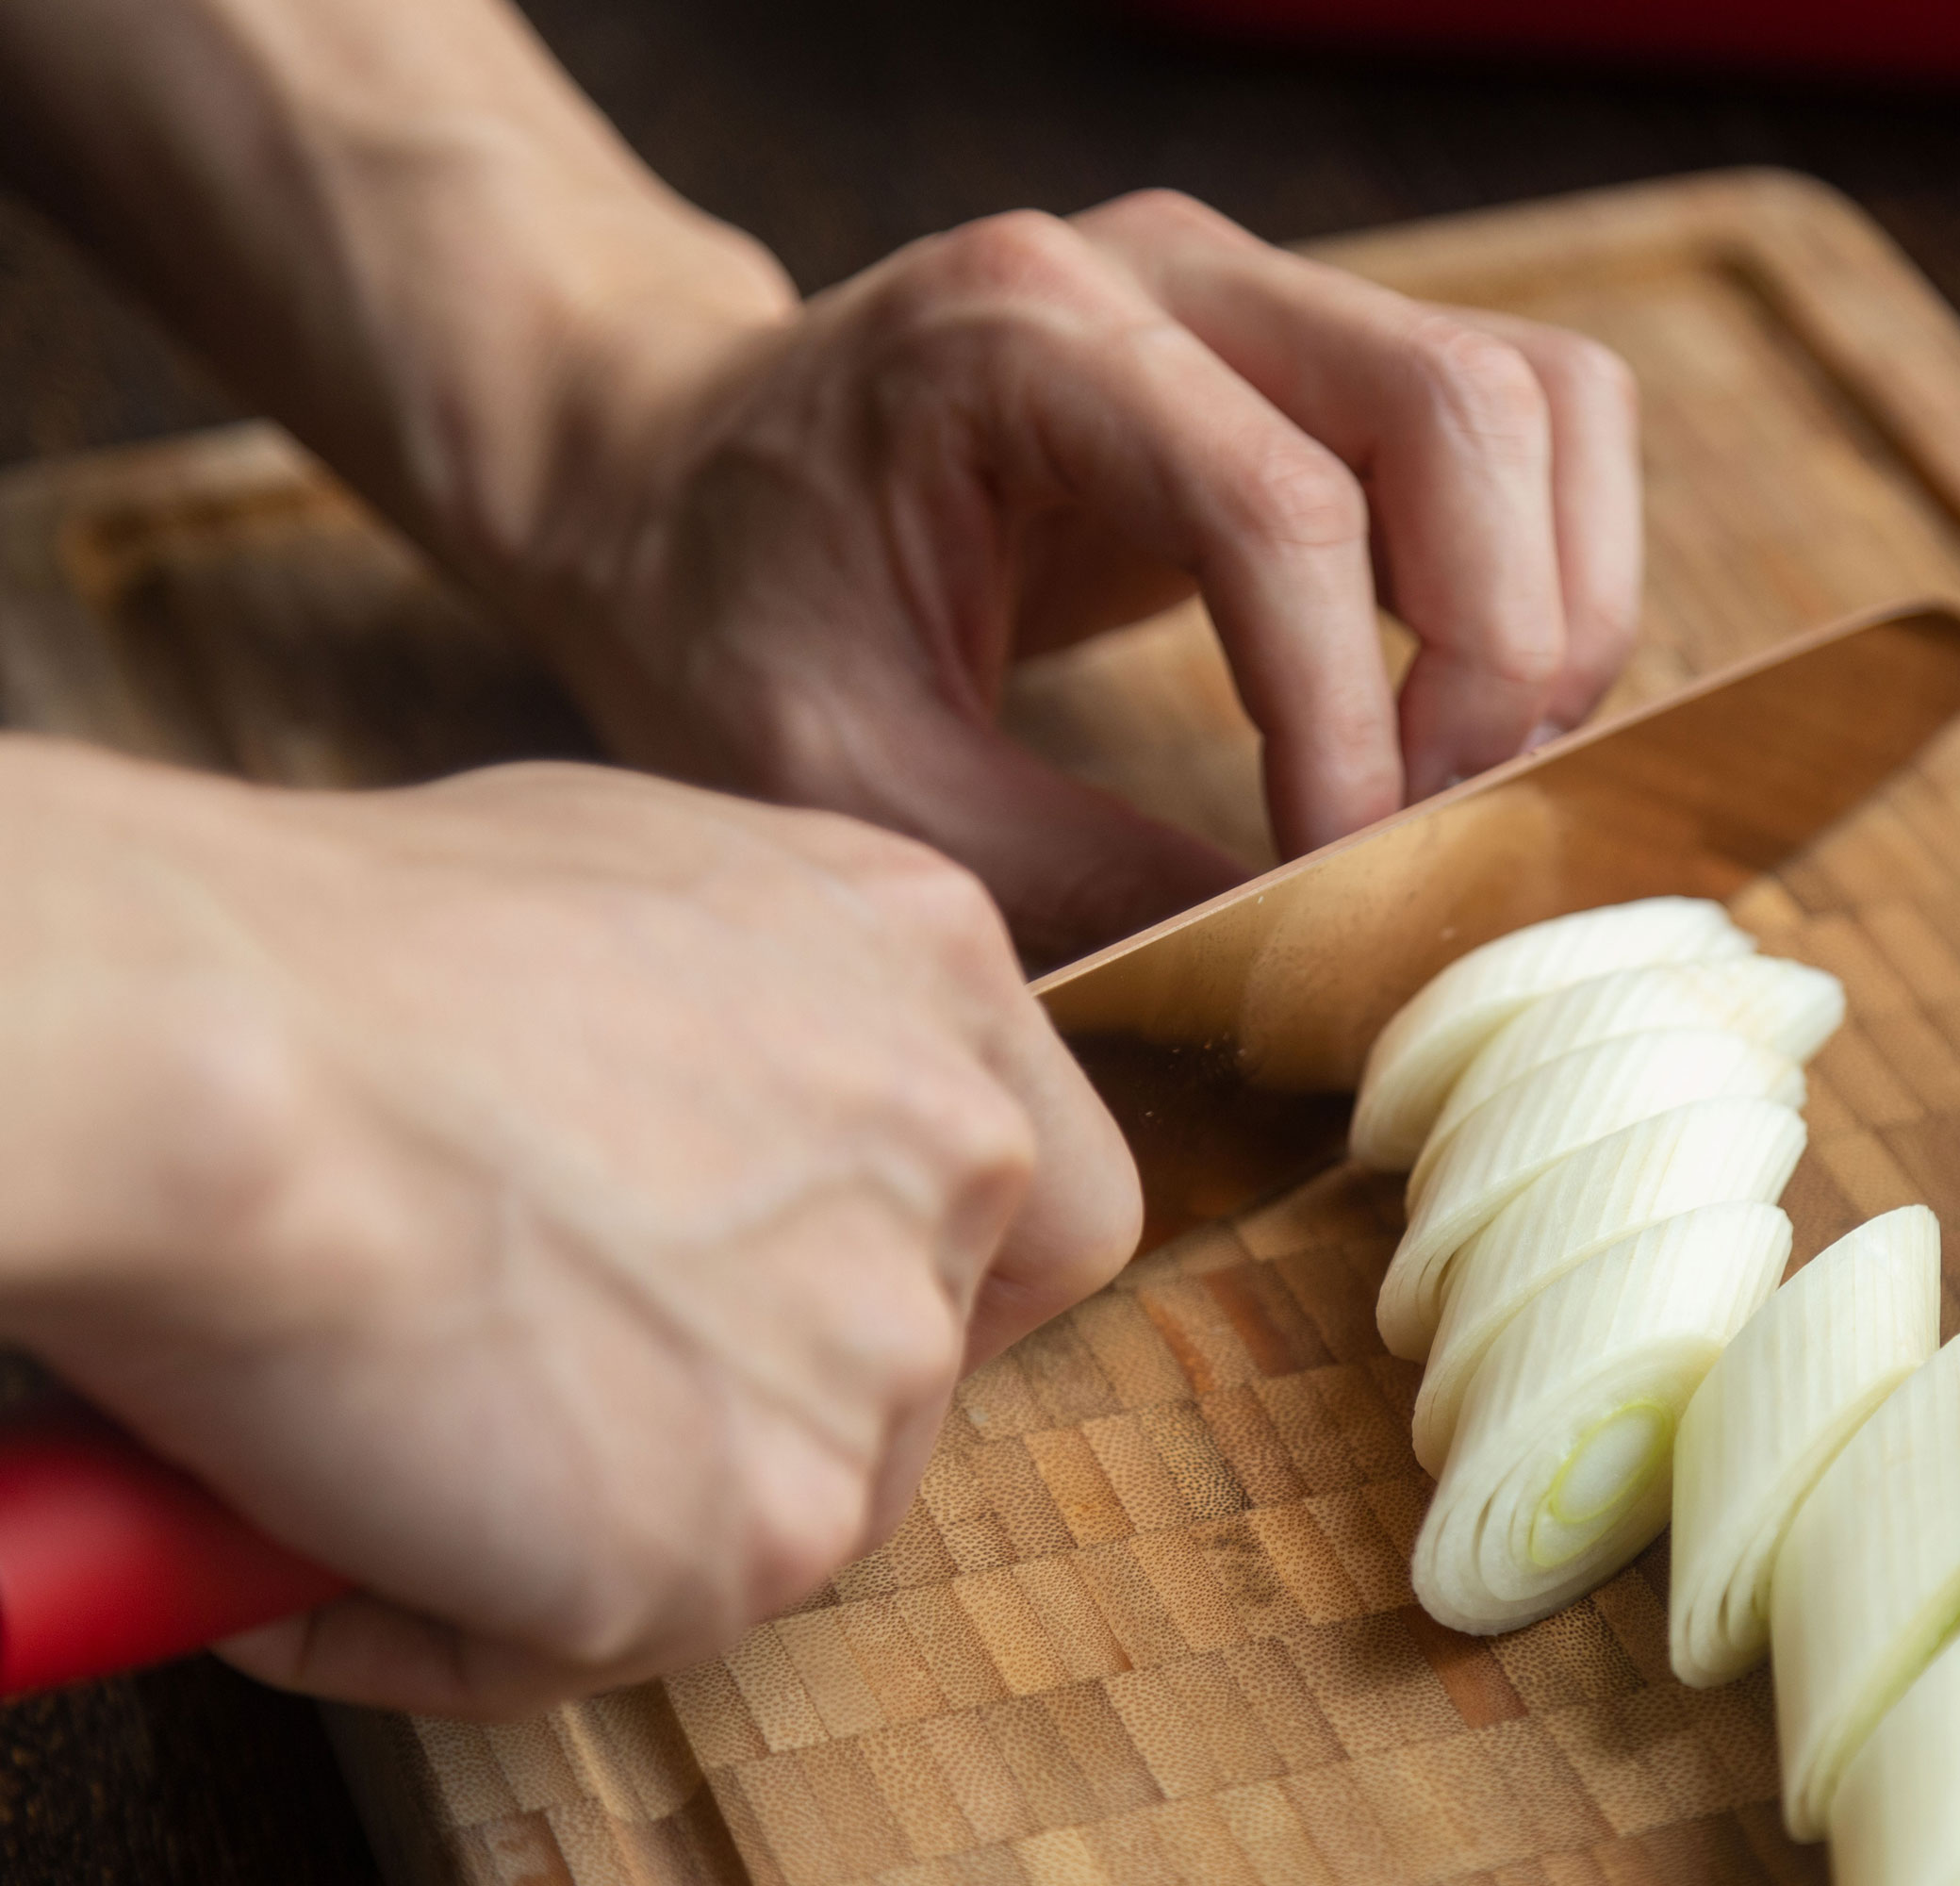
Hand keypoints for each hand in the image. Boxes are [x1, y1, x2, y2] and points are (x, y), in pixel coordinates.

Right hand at [0, 742, 1136, 1714]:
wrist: (218, 1056)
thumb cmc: (351, 949)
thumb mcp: (633, 878)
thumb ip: (744, 1007)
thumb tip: (674, 1123)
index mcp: (937, 971)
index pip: (1052, 1197)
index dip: (939, 1271)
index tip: (811, 1299)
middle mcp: (956, 1158)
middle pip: (911, 1365)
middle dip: (746, 1390)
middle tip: (554, 1368)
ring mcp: (877, 1356)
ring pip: (771, 1510)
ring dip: (603, 1505)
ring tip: (402, 1425)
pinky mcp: (765, 1527)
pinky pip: (606, 1629)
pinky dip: (457, 1612)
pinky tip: (334, 1516)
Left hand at [519, 190, 1640, 965]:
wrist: (670, 480)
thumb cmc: (723, 610)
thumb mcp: (845, 780)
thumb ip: (1071, 872)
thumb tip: (1294, 964)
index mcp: (1017, 338)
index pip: (1283, 506)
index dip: (1351, 716)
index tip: (1340, 872)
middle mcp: (1163, 269)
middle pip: (1465, 406)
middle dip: (1499, 651)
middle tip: (1430, 827)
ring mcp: (1251, 294)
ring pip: (1537, 396)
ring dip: (1555, 600)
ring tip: (1465, 769)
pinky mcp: (1302, 354)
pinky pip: (1518, 422)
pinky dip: (1542, 567)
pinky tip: (1450, 704)